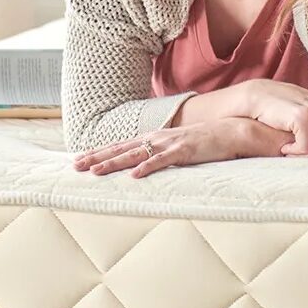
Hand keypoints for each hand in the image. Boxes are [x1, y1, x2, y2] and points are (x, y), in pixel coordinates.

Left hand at [72, 117, 285, 178]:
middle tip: (75, 165)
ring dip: (114, 163)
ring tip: (94, 172)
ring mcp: (170, 143)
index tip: (80, 158)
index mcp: (156, 138)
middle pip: (122, 148)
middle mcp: (158, 138)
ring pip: (135, 154)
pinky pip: (162, 160)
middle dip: (97, 156)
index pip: (123, 145)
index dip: (101, 152)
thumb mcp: (180, 149)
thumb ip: (164, 156)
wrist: (233, 131)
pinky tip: (133, 176)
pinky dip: (147, 168)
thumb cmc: (207, 141)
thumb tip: (147, 168)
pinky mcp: (184, 150)